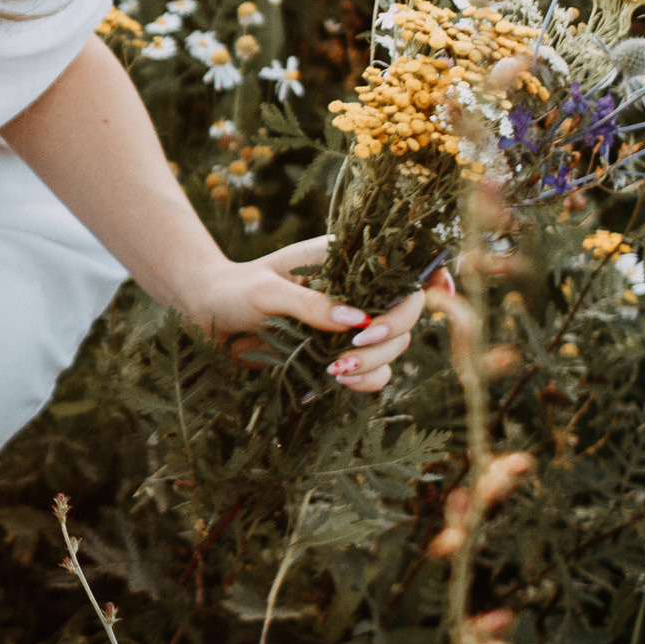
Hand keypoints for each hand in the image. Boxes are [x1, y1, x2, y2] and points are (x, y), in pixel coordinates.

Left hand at [181, 234, 446, 393]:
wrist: (207, 317)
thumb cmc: (232, 291)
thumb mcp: (264, 292)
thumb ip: (308, 304)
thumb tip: (356, 320)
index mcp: (346, 261)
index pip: (403, 266)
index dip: (431, 277)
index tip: (438, 293)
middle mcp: (357, 292)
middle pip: (407, 314)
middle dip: (390, 333)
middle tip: (353, 345)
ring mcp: (351, 326)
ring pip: (394, 348)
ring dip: (375, 363)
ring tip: (335, 370)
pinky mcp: (340, 355)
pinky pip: (374, 373)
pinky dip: (365, 381)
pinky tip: (338, 382)